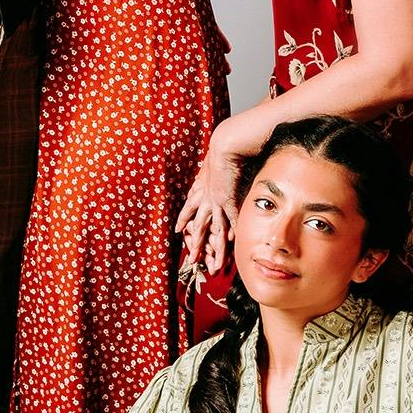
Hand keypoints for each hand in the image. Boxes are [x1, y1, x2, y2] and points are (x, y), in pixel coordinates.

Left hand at [175, 123, 244, 273]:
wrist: (226, 145)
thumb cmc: (222, 150)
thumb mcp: (212, 162)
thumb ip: (213, 171)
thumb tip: (215, 170)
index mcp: (201, 189)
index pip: (189, 209)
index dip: (183, 219)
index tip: (178, 231)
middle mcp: (207, 199)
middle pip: (199, 227)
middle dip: (196, 245)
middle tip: (192, 260)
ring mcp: (218, 202)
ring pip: (214, 232)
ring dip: (215, 250)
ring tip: (214, 267)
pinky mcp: (230, 201)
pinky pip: (231, 223)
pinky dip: (233, 236)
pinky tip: (233, 249)